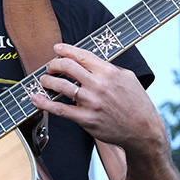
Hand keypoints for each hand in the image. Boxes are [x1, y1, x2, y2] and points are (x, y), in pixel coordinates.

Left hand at [31, 43, 166, 151]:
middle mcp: (99, 85)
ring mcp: (91, 102)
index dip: (65, 50)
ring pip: (61, 86)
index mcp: (109, 72)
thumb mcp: (128, 78)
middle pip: (68, 67)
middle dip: (54, 64)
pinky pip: (60, 109)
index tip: (57, 48)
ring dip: (47, 81)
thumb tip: (91, 62)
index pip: (82, 55)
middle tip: (50, 67)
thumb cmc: (137, 104)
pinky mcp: (86, 119)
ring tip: (44, 80)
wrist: (143, 131)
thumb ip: (109, 68)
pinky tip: (36, 99)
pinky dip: (45, 103)